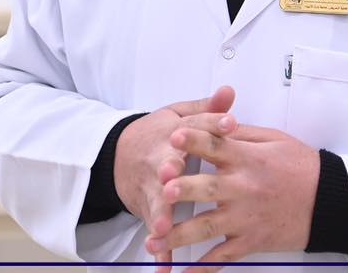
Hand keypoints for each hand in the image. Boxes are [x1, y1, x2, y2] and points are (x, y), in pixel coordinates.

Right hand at [113, 86, 236, 271]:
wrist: (117, 155)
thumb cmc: (157, 135)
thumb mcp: (178, 115)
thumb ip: (206, 108)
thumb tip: (229, 91)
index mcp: (174, 132)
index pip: (196, 126)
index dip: (212, 123)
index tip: (230, 122)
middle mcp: (160, 158)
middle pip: (167, 163)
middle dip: (170, 168)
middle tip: (174, 173)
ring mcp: (151, 185)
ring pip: (156, 200)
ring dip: (159, 213)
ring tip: (163, 227)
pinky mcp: (147, 207)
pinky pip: (153, 229)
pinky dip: (158, 249)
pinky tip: (162, 264)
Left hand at [143, 123, 320, 272]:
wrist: (330, 201)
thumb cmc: (302, 166)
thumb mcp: (274, 140)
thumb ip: (241, 134)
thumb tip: (215, 123)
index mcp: (247, 159)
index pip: (216, 147)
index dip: (195, 141)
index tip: (173, 137)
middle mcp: (244, 189)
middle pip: (206, 190)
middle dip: (181, 191)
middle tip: (160, 192)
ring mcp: (246, 218)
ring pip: (207, 227)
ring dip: (178, 234)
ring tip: (153, 240)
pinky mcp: (251, 241)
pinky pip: (223, 256)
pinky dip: (203, 266)